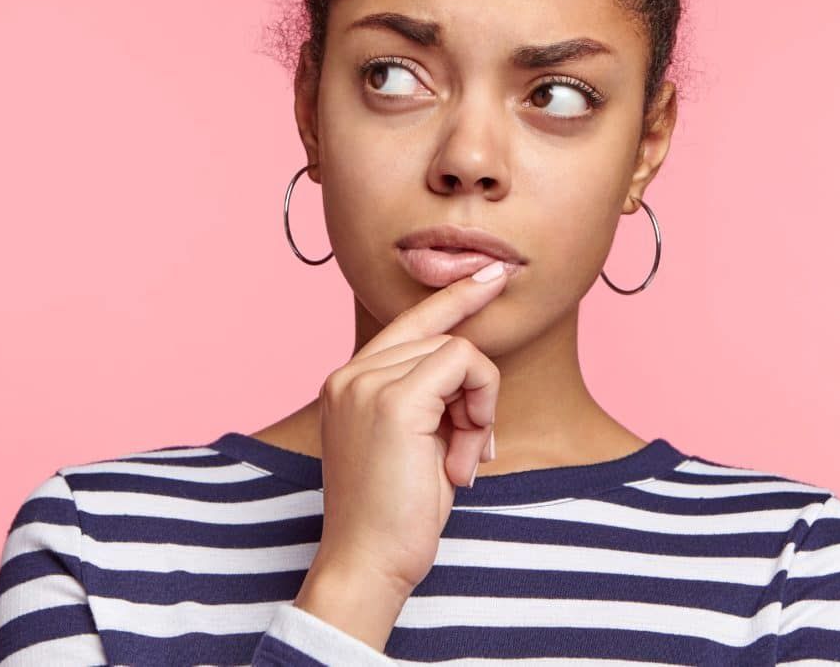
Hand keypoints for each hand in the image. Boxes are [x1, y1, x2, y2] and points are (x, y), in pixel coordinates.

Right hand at [310, 261, 508, 599]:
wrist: (368, 563)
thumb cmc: (395, 515)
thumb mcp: (413, 442)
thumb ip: (429, 396)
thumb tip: (469, 364)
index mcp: (347, 383)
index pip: (409, 322)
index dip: (454, 297)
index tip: (492, 276)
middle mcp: (349, 374)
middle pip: (442, 337)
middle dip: (473, 392)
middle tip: (466, 452)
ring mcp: (366, 383)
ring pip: (458, 349)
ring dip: (478, 406)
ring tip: (460, 460)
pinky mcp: (394, 399)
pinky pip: (464, 363)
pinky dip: (481, 405)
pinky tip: (464, 455)